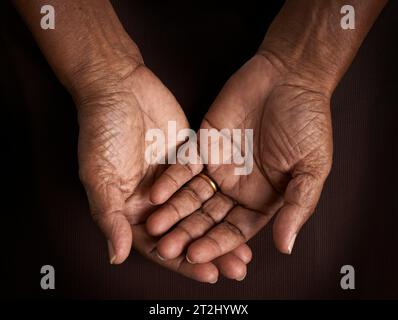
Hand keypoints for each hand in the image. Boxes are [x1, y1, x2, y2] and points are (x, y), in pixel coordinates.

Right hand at [75, 54, 251, 281]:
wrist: (117, 86)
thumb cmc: (101, 131)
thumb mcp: (100, 175)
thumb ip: (109, 216)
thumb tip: (117, 257)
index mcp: (130, 209)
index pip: (159, 244)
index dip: (183, 261)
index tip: (210, 274)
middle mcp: (154, 199)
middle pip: (185, 232)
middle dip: (210, 251)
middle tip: (238, 268)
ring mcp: (173, 180)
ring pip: (201, 211)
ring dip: (221, 229)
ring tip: (247, 250)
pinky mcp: (189, 159)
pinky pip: (208, 183)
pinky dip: (223, 197)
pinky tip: (243, 210)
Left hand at [147, 54, 332, 263]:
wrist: (289, 77)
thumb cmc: (307, 122)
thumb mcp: (312, 168)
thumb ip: (297, 206)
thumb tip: (285, 246)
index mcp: (262, 200)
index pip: (235, 231)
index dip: (216, 244)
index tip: (196, 256)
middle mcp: (236, 188)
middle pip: (208, 218)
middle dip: (188, 233)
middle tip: (167, 249)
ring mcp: (217, 166)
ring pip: (191, 196)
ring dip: (173, 212)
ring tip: (155, 228)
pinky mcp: (202, 144)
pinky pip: (183, 166)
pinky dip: (170, 180)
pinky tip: (156, 195)